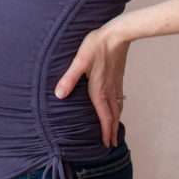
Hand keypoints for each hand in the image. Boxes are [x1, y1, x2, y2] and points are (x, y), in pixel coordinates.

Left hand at [53, 22, 130, 147]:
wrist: (117, 34)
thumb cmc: (96, 46)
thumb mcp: (79, 62)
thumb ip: (69, 78)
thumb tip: (59, 95)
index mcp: (99, 90)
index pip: (104, 116)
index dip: (106, 132)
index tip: (107, 144)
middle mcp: (109, 90)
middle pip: (113, 115)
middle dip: (112, 131)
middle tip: (112, 144)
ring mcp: (115, 84)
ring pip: (118, 107)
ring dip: (116, 120)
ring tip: (115, 129)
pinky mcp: (118, 77)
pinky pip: (119, 98)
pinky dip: (118, 108)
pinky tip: (116, 106)